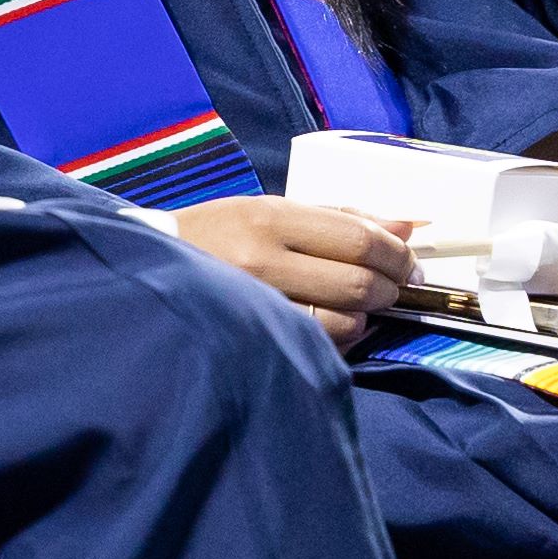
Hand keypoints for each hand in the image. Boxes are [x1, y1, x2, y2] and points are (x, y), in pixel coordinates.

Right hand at [175, 199, 415, 350]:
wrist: (148, 270)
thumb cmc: (219, 235)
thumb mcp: (272, 210)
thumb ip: (341, 218)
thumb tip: (409, 226)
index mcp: (269, 218)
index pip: (359, 239)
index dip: (397, 255)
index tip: (409, 265)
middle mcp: (261, 260)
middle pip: (358, 282)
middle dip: (389, 289)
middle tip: (391, 289)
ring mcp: (255, 306)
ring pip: (344, 322)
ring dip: (363, 318)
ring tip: (352, 308)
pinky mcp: (253, 340)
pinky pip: (319, 348)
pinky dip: (338, 341)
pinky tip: (327, 328)